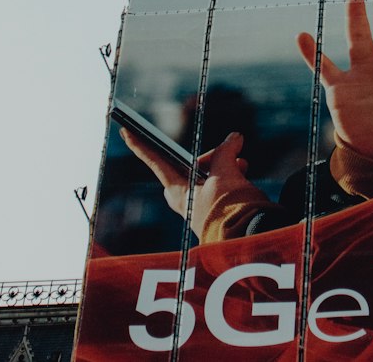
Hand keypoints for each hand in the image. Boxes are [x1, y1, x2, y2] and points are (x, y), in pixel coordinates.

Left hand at [120, 128, 260, 239]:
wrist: (247, 241)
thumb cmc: (228, 209)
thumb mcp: (226, 173)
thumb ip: (226, 151)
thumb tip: (234, 138)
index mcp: (179, 191)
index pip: (156, 162)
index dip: (141, 145)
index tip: (125, 131)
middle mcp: (186, 200)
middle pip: (190, 167)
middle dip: (208, 157)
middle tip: (224, 150)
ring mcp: (201, 208)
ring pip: (209, 175)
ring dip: (225, 165)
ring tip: (241, 162)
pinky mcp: (217, 213)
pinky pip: (222, 186)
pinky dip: (232, 175)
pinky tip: (244, 172)